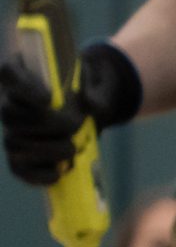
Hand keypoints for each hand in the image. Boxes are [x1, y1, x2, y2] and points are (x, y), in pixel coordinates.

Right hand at [0, 40, 141, 188]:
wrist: (88, 112)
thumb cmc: (87, 89)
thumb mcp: (96, 83)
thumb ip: (96, 91)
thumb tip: (94, 106)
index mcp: (23, 71)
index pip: (7, 72)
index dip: (24, 87)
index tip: (49, 98)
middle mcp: (9, 101)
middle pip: (9, 114)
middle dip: (46, 123)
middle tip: (76, 124)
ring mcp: (12, 129)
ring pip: (13, 142)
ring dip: (46, 150)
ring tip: (72, 149)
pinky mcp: (21, 154)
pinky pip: (18, 168)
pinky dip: (37, 175)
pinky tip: (59, 174)